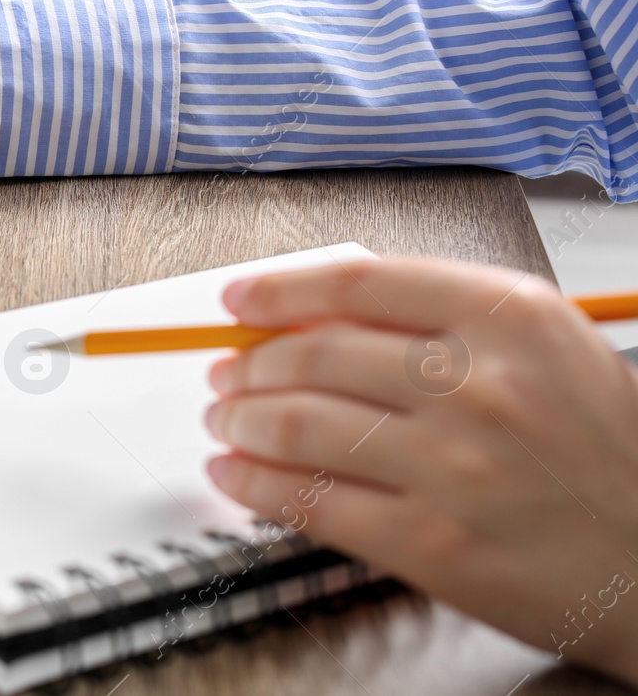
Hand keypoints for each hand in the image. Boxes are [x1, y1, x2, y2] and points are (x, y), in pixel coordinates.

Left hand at [205, 258, 637, 683]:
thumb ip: (441, 321)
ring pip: (299, 424)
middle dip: (250, 364)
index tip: (238, 300)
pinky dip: (254, 483)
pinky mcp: (432, 544)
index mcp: (510, 318)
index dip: (279, 289)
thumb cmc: (603, 451)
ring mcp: (453, 467)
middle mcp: (479, 384)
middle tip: (226, 373)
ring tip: (225, 420)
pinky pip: (311, 502)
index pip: (357, 282)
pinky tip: (235, 473)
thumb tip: (314, 318)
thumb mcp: (545, 350)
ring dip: (240, 420)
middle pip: (315, 354)